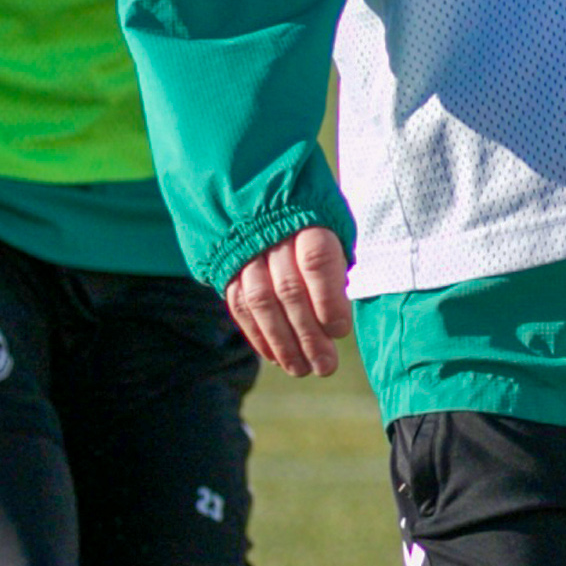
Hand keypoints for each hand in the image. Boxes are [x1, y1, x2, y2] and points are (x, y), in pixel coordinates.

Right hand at [226, 226, 352, 378]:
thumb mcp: (332, 226)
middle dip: (308, 335)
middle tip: (325, 367)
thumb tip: (336, 319)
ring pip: (260, 303)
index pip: (316, 262)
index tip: (339, 331)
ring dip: (282, 343)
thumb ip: (335, 265)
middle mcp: (271, 235)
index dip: (328, 301)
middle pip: (289, 290)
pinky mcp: (226, 269)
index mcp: (305, 220)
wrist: (254, 196)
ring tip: (302, 369)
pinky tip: (276, 357)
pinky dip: (258, 335)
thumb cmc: (308, 218)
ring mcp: (244, 252)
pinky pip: (239, 306)